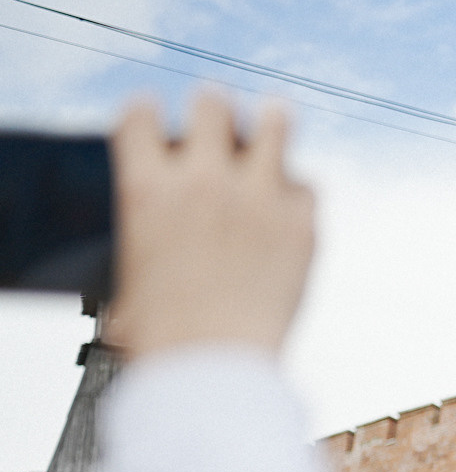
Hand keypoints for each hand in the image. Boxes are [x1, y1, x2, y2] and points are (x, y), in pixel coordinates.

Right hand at [109, 94, 315, 358]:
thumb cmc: (161, 334)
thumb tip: (153, 227)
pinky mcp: (303, 223)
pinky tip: (290, 206)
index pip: (140, 114)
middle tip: (219, 122)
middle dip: (213, 110)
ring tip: (270, 126)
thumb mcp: (131, 268)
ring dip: (271, 123)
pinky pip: (309, 185)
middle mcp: (203, 179)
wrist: (212, 367)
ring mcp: (258, 196)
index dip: (147, 114)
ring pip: (275, 123)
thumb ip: (148, 226)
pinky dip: (298, 192)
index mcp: (145, 187)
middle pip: (212, 104)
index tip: (155, 120)